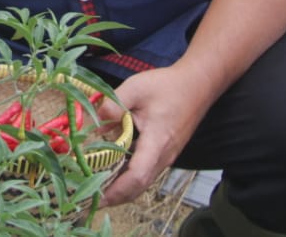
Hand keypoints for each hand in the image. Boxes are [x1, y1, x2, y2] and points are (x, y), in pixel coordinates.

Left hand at [99, 64, 215, 206]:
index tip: (96, 196)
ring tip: (96, 188)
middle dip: (114, 197)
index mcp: (157, 141)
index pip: (137, 175)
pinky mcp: (165, 154)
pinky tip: (112, 172)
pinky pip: (146, 173)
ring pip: (143, 183)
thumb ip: (113, 105)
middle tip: (88, 199)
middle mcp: (163, 156)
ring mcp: (166, 157)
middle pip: (138, 187)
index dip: (116, 189)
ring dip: (121, 190)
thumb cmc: (167, 86)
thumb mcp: (136, 88)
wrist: (197, 85)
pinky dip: (129, 179)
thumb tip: (92, 124)